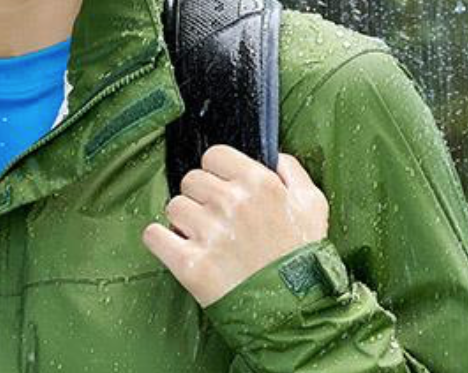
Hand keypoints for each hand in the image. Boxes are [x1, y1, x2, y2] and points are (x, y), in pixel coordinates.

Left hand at [142, 146, 329, 306]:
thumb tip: (273, 156)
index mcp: (260, 184)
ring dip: (183, 222)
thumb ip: (292, 172)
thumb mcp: (313, 206)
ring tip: (203, 239)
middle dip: (200, 197)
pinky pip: (153, 236)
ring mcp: (209, 233)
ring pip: (173, 207)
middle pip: (191, 180)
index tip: (222, 188)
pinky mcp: (190, 264)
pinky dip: (161, 241)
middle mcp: (232, 203)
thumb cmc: (302, 259)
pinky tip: (178, 248)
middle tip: (215, 219)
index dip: (217, 172)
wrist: (293, 311)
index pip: (214, 155)